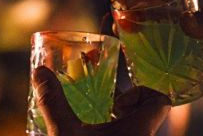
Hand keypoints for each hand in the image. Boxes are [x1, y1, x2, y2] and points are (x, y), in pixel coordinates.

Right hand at [31, 67, 169, 135]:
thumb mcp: (64, 134)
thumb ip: (54, 102)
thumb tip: (41, 72)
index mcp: (139, 130)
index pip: (161, 101)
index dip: (142, 94)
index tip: (116, 103)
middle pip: (148, 117)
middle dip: (125, 113)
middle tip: (102, 115)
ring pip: (138, 134)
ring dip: (120, 130)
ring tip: (95, 132)